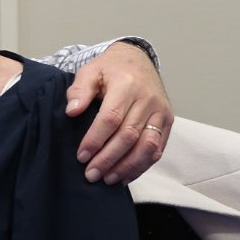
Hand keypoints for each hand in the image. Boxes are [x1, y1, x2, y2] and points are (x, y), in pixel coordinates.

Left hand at [65, 41, 172, 184]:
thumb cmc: (110, 69)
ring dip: (127, 167)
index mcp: (127, 85)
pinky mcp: (168, 122)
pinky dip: (142, 166)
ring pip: (147, 146)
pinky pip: (157, 149)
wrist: (138, 60)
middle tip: (91, 174)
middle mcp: (148, 100)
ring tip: (107, 179)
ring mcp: (161, 112)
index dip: (96, 139)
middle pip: (129, 136)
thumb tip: (72, 111)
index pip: (111, 118)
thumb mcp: (90, 70)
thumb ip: (79, 89)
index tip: (81, 156)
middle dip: (108, 158)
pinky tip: (125, 176)